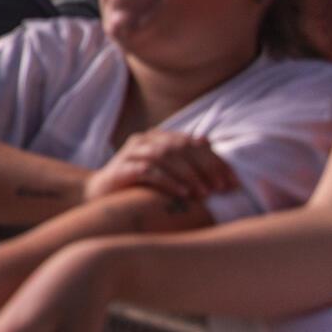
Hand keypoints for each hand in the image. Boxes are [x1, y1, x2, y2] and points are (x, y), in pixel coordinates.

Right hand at [82, 129, 236, 203]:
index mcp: (158, 137)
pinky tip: (183, 193)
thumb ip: (183, 157)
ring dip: (190, 175)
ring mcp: (132, 152)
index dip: (215, 161)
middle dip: (206, 167)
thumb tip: (209, 142)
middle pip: (181, 147)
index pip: (193, 143)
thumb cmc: (137, 184)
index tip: (232, 182)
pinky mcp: (122, 168)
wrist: (99, 194)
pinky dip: (169, 181)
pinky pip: (149, 171)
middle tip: (222, 188)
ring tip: (205, 193)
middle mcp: (145, 140)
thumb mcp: (164, 170)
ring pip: (166, 156)